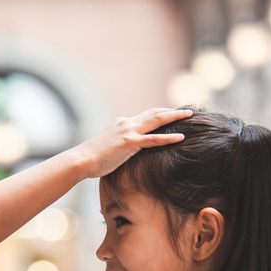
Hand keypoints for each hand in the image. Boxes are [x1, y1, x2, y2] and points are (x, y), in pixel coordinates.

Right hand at [75, 108, 189, 177]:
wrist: (81, 159)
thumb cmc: (92, 158)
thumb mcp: (108, 147)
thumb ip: (119, 145)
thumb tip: (125, 151)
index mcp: (121, 124)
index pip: (144, 116)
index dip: (159, 114)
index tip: (171, 114)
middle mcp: (126, 123)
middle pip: (153, 113)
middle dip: (171, 111)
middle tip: (186, 111)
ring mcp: (128, 132)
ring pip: (156, 120)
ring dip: (174, 116)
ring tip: (189, 115)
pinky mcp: (129, 143)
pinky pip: (153, 139)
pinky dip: (168, 137)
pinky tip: (181, 137)